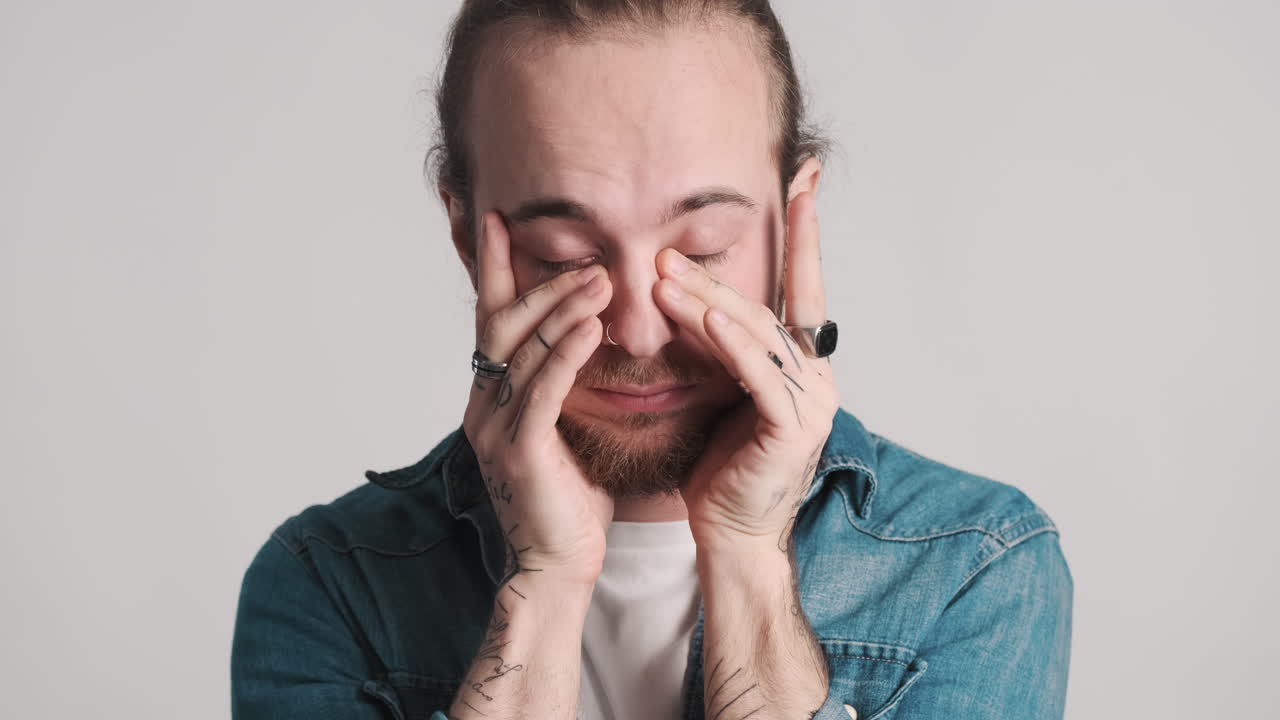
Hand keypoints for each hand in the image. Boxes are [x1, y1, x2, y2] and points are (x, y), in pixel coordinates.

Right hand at [463, 211, 615, 586]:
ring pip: (522, 352)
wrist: (559, 567)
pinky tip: (592, 328)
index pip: (491, 320)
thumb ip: (563, 384)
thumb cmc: (569, 500)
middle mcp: (485, 406)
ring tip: (600, 278)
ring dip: (561, 310)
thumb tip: (589, 334)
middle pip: (502, 326)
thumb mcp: (565, 429)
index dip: (493, 269)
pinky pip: (542, 392)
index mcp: (492, 398)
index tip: (499, 220)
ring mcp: (496, 429)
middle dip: (540, 284)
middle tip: (585, 256)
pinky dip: (566, 356)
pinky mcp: (520, 453)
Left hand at [653, 191, 837, 553]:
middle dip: (715, 274)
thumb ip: (716, 344)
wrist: (730, 534)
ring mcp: (811, 400)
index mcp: (800, 364)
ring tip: (665, 273)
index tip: (803, 177)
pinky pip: (760, 374)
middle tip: (668, 245)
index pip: (801, 287)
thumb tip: (689, 292)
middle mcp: (814, 374)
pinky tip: (706, 316)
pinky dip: (733, 343)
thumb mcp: (716, 390)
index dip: (804, 232)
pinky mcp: (793, 426)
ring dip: (709, 299)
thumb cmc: (720, 467)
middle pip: (762, 307)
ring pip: (756, 334)